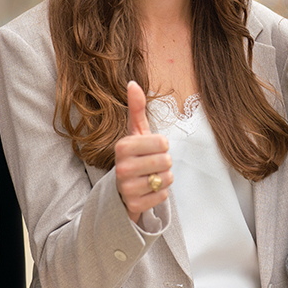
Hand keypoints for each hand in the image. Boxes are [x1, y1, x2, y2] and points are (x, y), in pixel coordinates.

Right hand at [114, 81, 172, 223]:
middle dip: (164, 163)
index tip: (150, 149)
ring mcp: (127, 188)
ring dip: (163, 179)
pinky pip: (163, 196)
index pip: (162, 142)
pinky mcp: (134, 205)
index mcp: (122, 146)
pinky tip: (148, 191)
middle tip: (151, 165)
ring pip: (166, 179)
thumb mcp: (135, 132)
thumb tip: (133, 82)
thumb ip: (137, 108)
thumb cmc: (134, 156)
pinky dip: (160, 194)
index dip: (162, 146)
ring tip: (149, 177)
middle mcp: (121, 167)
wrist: (122, 190)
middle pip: (166, 161)